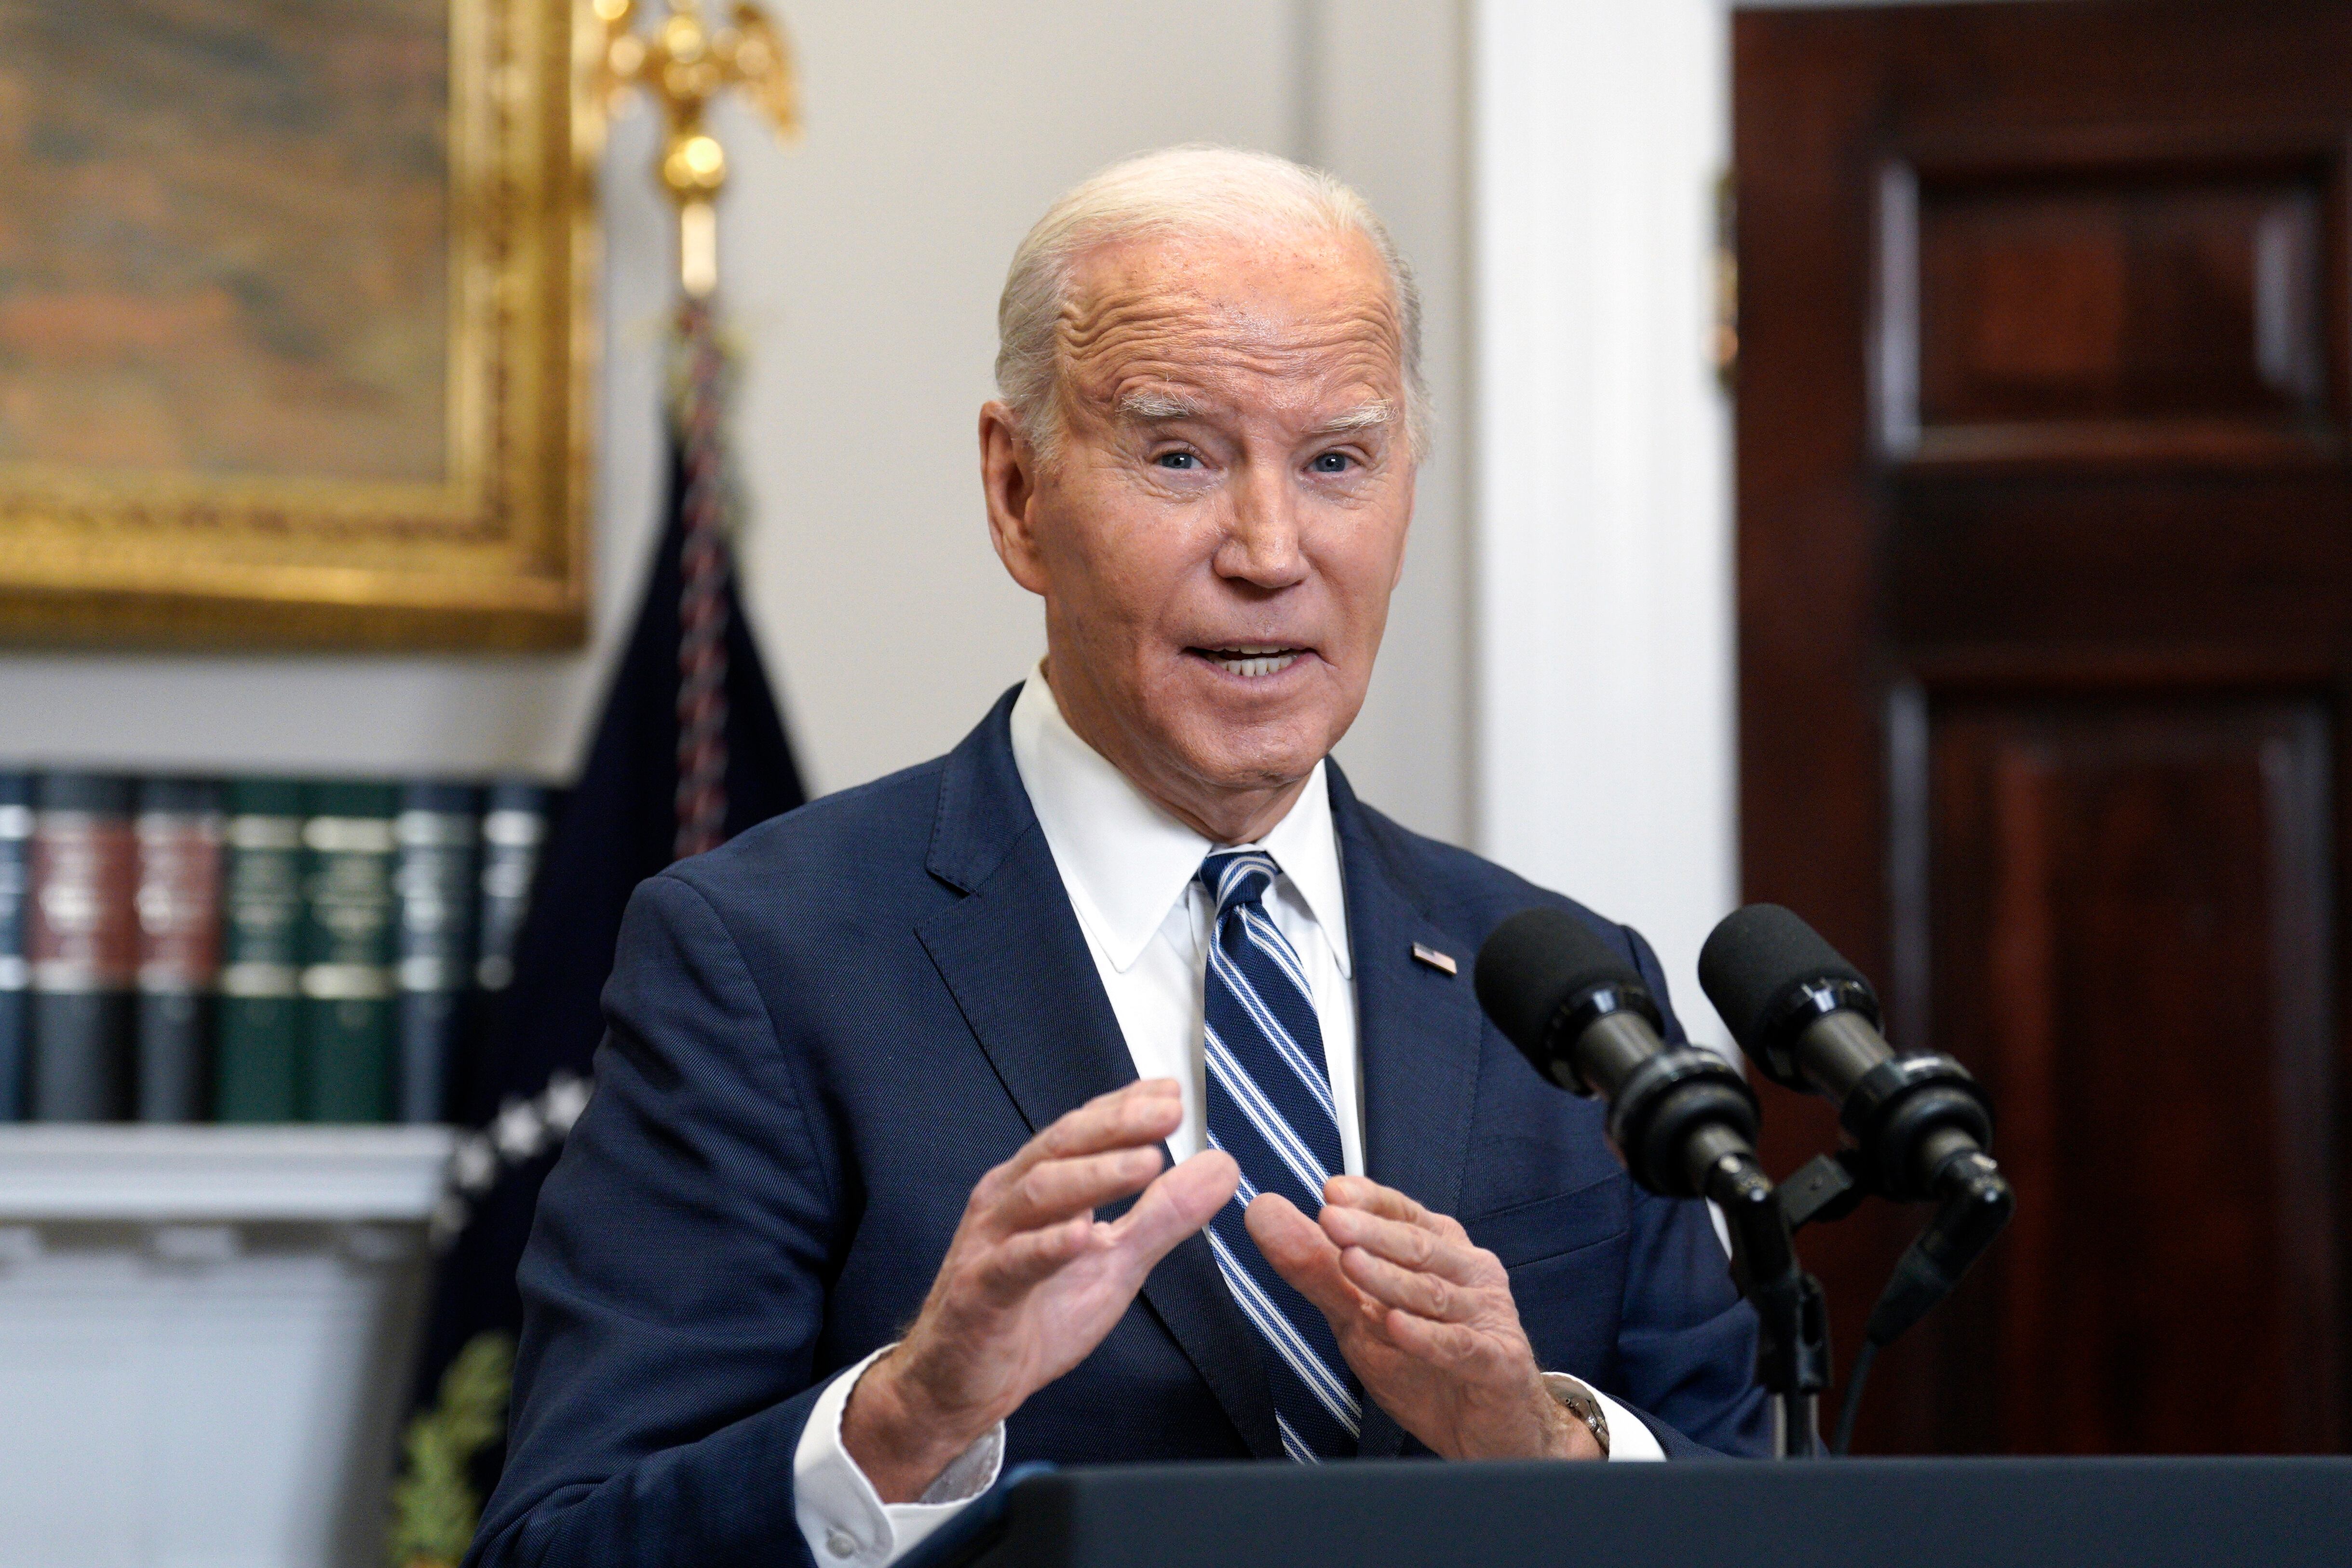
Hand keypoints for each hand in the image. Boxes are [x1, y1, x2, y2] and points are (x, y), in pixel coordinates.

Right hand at [842, 1079, 1237, 1500]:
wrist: (959, 1384)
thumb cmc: (1033, 1316)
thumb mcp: (1115, 1262)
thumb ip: (1163, 1215)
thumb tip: (1220, 1166)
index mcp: (1038, 1186)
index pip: (1083, 1131)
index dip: (1126, 1107)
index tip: (1173, 1091)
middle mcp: (1008, 1201)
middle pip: (1062, 1147)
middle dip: (1117, 1126)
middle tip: (1168, 1114)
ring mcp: (989, 1243)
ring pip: (1038, 1194)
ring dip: (1095, 1175)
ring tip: (1146, 1164)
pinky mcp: (977, 1292)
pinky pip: (1012, 1263)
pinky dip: (1048, 1246)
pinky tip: (1082, 1235)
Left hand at [1247, 1175, 1600, 1461]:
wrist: (1486, 1431)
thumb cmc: (1425, 1363)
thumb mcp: (1359, 1313)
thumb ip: (1314, 1265)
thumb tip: (1264, 1211)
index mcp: (1438, 1249)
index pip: (1402, 1212)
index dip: (1368, 1199)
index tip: (1331, 1190)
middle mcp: (1467, 1272)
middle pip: (1417, 1246)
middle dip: (1370, 1231)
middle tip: (1330, 1218)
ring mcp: (1487, 1316)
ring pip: (1434, 1292)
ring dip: (1390, 1277)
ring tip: (1351, 1261)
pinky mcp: (1498, 1362)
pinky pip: (1460, 1346)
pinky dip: (1426, 1337)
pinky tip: (1396, 1326)